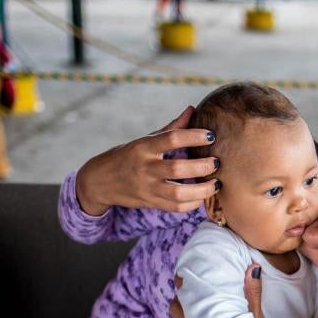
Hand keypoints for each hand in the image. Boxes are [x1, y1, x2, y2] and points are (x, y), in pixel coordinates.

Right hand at [76, 106, 219, 215]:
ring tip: (216, 184)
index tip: (211, 136)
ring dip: (202, 190)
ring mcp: (147, 188)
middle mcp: (144, 167)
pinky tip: (202, 196)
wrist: (100, 181)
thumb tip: (191, 110)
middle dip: (202, 166)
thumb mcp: (145, 140)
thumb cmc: (127, 156)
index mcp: (144, 147)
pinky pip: (175, 207)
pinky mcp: (150, 202)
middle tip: (217, 162)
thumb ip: (171, 128)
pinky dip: (192, 203)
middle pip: (177, 169)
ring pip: (178, 193)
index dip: (194, 136)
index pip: (172, 138)